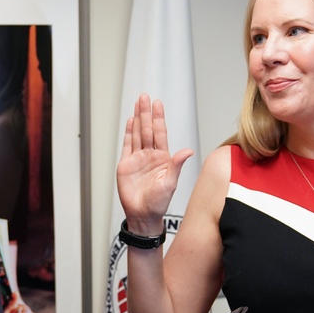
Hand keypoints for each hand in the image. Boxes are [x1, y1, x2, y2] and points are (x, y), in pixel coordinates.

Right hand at [116, 93, 193, 232]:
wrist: (142, 215)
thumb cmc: (158, 202)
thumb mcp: (171, 183)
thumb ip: (177, 165)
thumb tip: (187, 151)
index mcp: (163, 158)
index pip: (160, 133)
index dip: (159, 118)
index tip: (158, 104)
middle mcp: (150, 156)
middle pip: (148, 129)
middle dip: (146, 113)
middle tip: (145, 97)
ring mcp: (138, 159)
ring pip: (137, 134)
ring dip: (138, 119)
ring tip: (138, 104)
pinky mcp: (126, 164)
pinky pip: (127, 145)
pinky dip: (128, 133)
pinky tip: (130, 122)